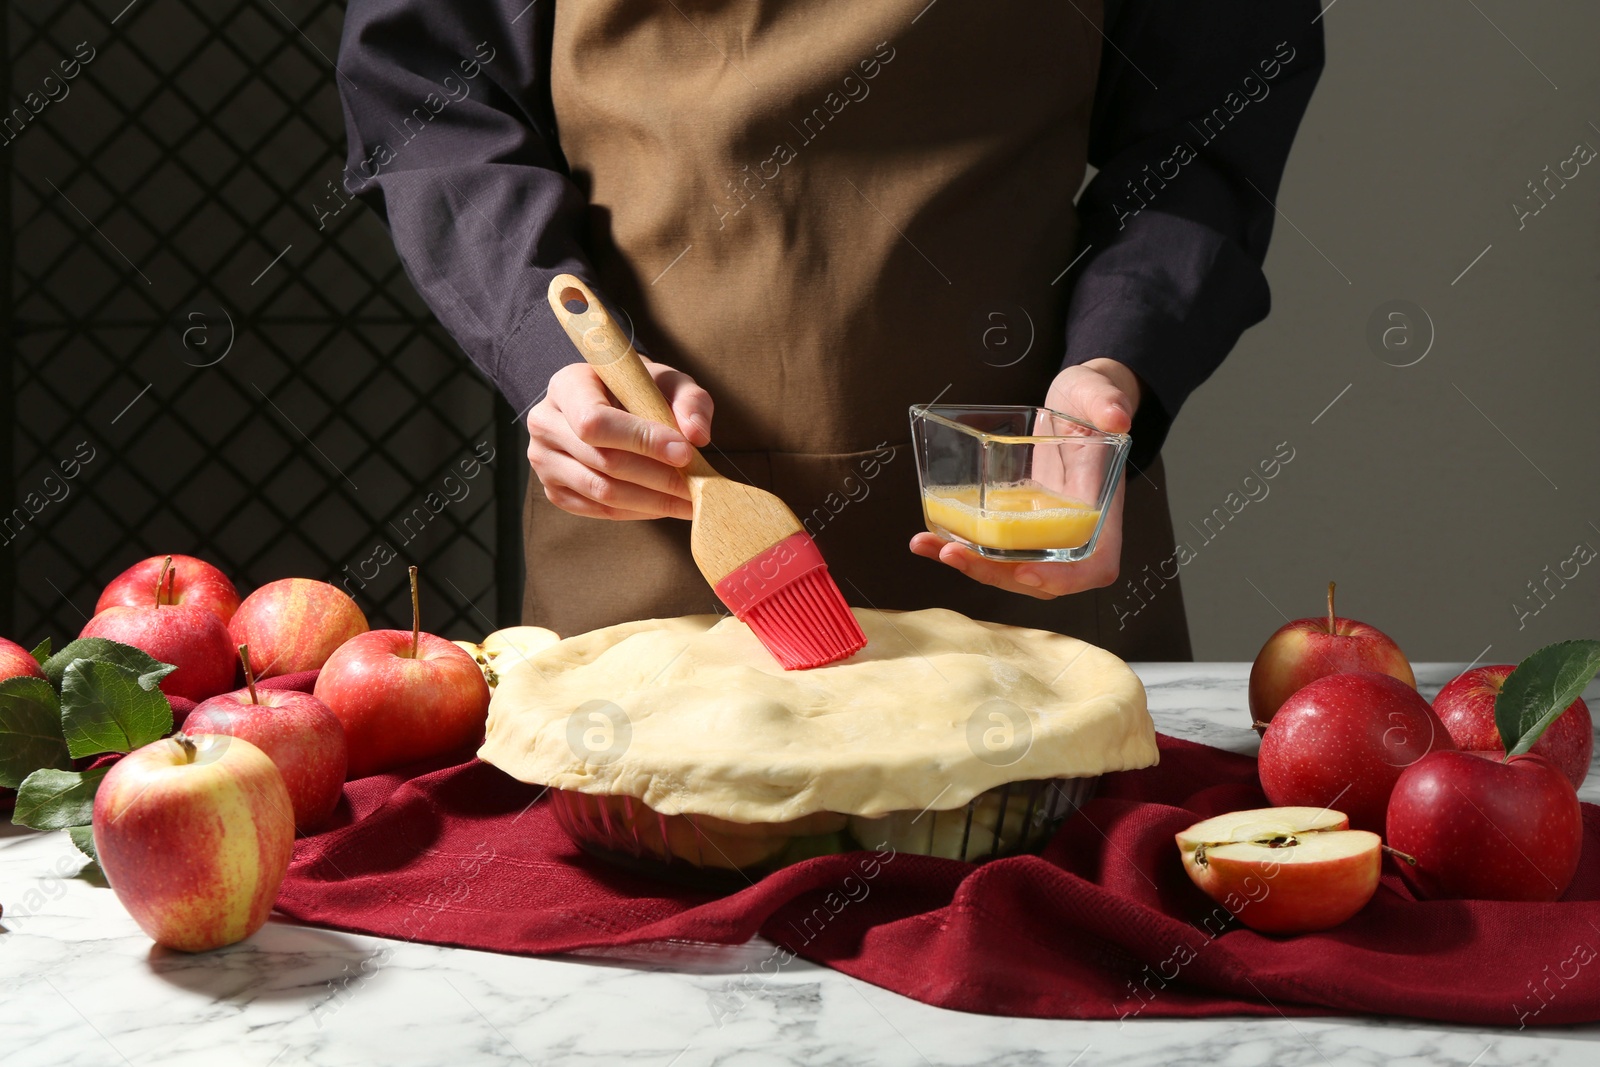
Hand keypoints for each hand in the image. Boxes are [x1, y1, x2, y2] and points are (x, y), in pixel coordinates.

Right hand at [527, 359, 713, 519]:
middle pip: (602, 461)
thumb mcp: (669, 381)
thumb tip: (696, 436)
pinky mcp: (555, 491)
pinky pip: (600, 510)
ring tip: (689, 500)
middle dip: (658, 477)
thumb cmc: (639, 390)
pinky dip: (639, 511)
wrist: (611, 404)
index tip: (684, 452)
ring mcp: (545, 461)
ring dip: (653, 500)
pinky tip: (665, 504)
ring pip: (603, 491)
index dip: (641, 440)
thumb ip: (690, 401)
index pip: (595, 421)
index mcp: (567, 385)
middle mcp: (545, 423)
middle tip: (698, 485)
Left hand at [909, 358, 1140, 599]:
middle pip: (1042, 576)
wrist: (1075, 404)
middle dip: (997, 575)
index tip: (1026, 571)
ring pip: (1012, 569)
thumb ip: (1109, 401)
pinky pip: (992, 547)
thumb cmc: (1092, 401)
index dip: (1065, 579)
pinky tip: (927, 538)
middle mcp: (1073, 529)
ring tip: (930, 546)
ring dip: (970, 566)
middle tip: (955, 555)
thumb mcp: (1098, 392)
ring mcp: (1043, 530)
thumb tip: (1116, 417)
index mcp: (1101, 509)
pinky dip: (961, 548)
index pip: (1095, 565)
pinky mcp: (1018, 523)